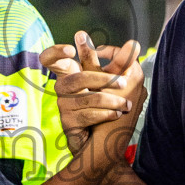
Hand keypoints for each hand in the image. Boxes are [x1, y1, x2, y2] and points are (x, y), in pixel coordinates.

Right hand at [54, 33, 142, 154]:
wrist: (99, 141)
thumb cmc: (104, 105)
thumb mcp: (112, 82)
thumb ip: (120, 63)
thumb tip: (134, 43)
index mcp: (70, 72)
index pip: (50, 59)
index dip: (56, 52)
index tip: (72, 49)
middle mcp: (62, 88)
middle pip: (79, 77)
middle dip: (105, 78)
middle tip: (125, 82)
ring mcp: (63, 106)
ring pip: (87, 97)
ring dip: (111, 100)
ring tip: (127, 105)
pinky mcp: (68, 123)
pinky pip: (87, 115)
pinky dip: (106, 114)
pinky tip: (117, 115)